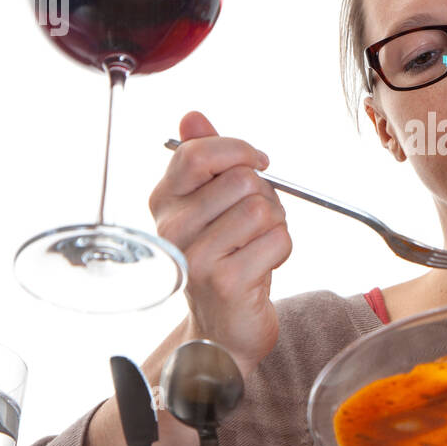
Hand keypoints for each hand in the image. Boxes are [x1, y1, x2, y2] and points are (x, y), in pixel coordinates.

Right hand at [148, 111, 291, 374]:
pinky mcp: (226, 282)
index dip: (239, 149)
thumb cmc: (222, 260)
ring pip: (263, 208)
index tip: (258, 162)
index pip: (198, 152)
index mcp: (163, 202)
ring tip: (257, 245)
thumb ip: (204, 158)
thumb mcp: (209, 205)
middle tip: (256, 222)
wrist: (221, 331)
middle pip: (242, 179)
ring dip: (276, 224)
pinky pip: (278, 240)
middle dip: (265, 195)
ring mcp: (196, 257)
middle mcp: (172, 228)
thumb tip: (193, 115)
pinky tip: (263, 266)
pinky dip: (283, 249)